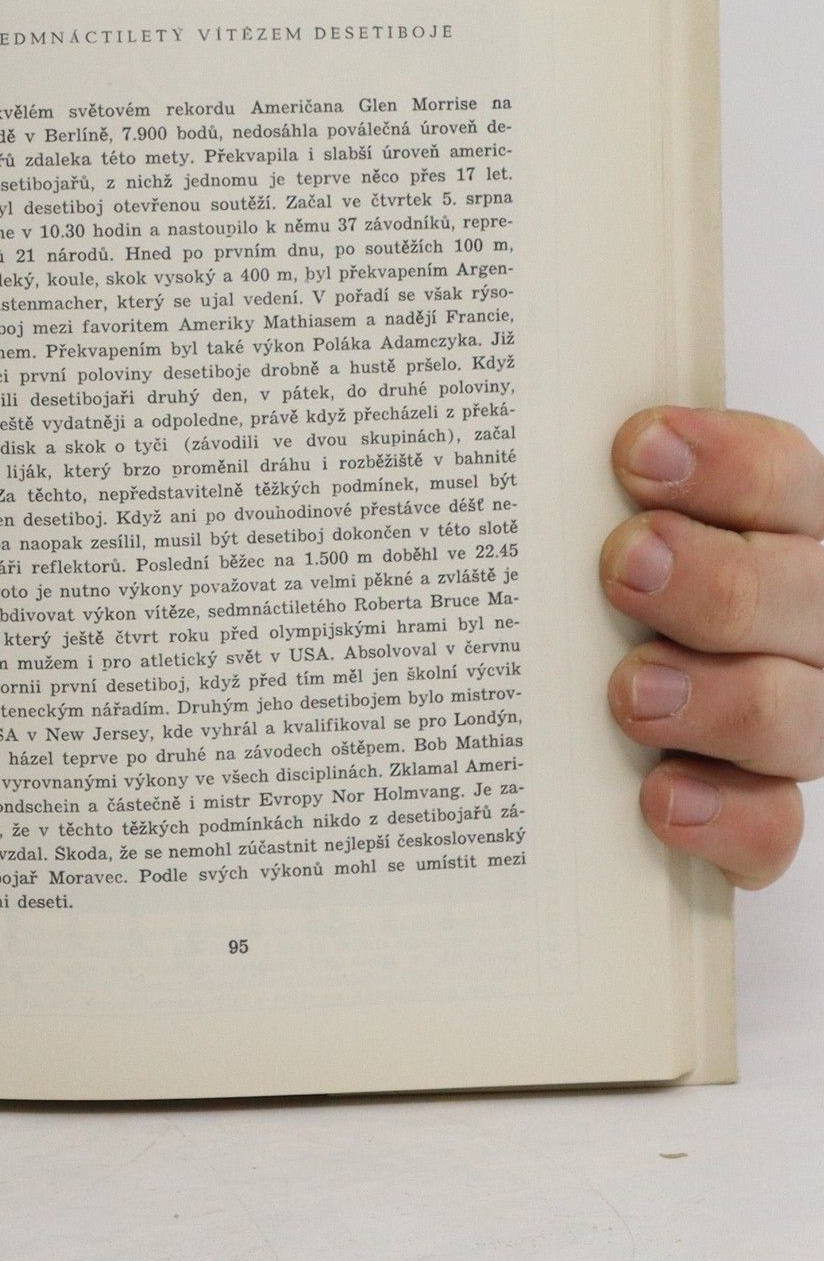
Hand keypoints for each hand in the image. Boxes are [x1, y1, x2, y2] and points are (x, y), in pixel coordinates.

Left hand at [603, 408, 823, 886]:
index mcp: (771, 528)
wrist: (566, 730)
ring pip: (799, 714)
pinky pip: (772, 826)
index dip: (723, 462)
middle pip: (800, 591)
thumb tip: (470, 433)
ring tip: (631, 693)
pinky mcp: (758, 809)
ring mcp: (793, 718)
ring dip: (717, 699)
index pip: (781, 476)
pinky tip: (660, 798)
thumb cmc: (569, 596)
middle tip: (625, 567)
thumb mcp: (570, 530)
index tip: (636, 451)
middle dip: (714, 577)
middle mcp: (800, 620)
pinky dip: (723, 816)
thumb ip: (563, 495)